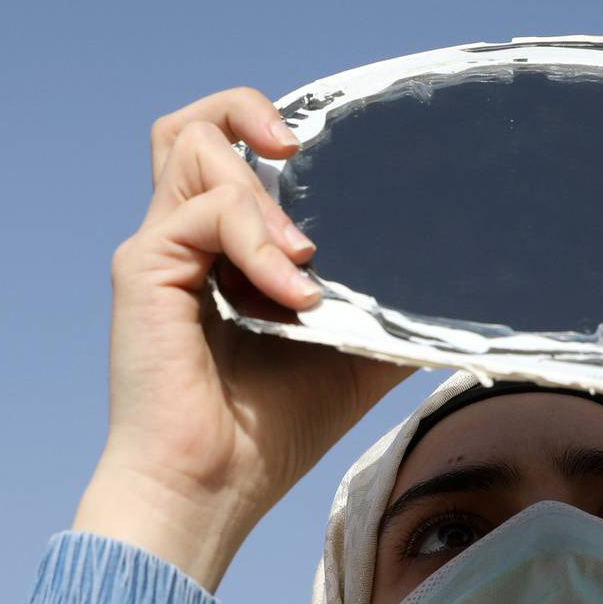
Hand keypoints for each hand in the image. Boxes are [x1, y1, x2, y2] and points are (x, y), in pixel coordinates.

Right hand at [75, 89, 409, 588]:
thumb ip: (384, 312)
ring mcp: (160, 250)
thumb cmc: (269, 435)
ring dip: (261, 187)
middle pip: (193, 126)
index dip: (273, 137)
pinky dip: (260, 243)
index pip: (233, 158)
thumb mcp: (351, 358)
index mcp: (221, 254)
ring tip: (306, 251)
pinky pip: (207, 212)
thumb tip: (458, 287)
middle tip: (300, 149)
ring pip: (191, 144)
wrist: (211, 492)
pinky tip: (294, 297)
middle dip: (249, 111)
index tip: (333, 165)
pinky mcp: (144, 268)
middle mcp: (184, 242)